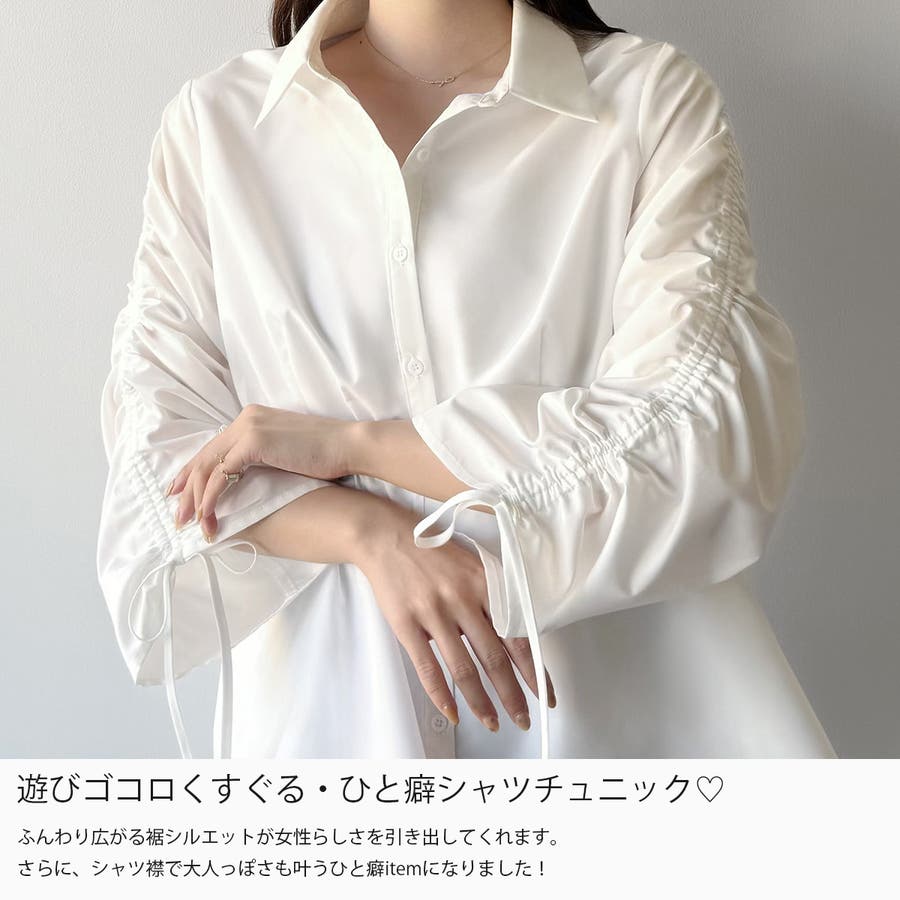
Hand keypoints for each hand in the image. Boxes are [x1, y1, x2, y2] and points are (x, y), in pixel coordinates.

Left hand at [166, 404, 353, 537]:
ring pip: (207, 467)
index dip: (194, 472)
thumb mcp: (288, 456)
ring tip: (189, 523)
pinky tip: (208, 516)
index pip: (215, 447)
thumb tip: (253, 485)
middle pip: (204, 456)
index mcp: (253, 419)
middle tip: (177, 514)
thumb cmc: (329, 456)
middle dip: (185, 488)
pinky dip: (210, 498)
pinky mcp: (254, 442)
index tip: (181, 494)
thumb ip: (266, 462)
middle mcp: (245, 419)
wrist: (349, 446)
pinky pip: (220, 475)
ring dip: (194, 498)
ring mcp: (248, 428)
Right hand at [352, 499, 556, 732]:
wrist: (387, 536)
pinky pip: (427, 667)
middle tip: (523, 720)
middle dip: (512, 695)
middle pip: (494, 658)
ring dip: (480, 702)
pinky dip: (441, 694)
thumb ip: (495, 595)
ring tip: (492, 723)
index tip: (546, 696)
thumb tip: (519, 635)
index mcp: (486, 584)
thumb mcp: (474, 564)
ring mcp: (433, 613)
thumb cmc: (435, 552)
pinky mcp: (406, 624)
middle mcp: (463, 600)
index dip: (534, 670)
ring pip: (463, 668)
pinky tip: (452, 712)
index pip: (518, 635)